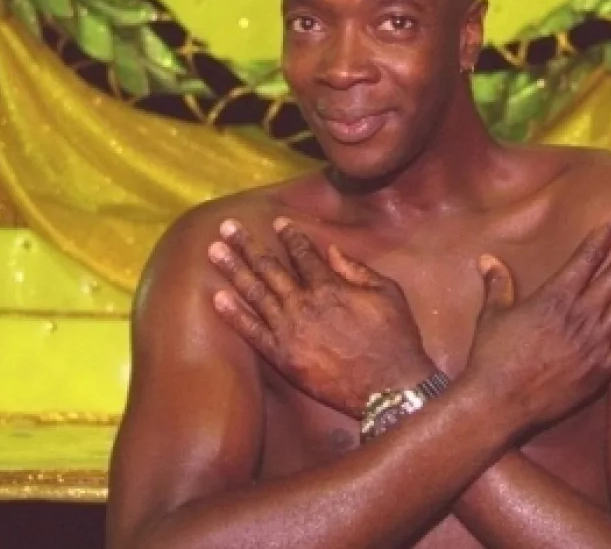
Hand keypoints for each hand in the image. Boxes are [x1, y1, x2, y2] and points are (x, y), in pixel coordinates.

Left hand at [208, 217, 437, 416]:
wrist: (390, 387)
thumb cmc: (396, 339)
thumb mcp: (388, 294)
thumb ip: (358, 270)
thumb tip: (332, 251)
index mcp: (330, 287)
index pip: (303, 254)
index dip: (290, 236)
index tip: (276, 223)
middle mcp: (304, 304)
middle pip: (270, 268)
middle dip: (248, 245)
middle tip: (227, 227)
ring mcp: (290, 331)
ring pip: (255, 294)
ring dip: (233, 270)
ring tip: (214, 251)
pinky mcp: (283, 357)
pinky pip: (252, 333)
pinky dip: (234, 315)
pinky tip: (218, 298)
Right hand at [465, 203, 610, 433]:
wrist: (498, 402)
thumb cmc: (491, 359)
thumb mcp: (492, 315)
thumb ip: (496, 285)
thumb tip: (486, 259)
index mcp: (555, 296)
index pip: (589, 254)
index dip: (610, 229)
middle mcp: (580, 313)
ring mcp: (594, 342)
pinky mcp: (601, 370)